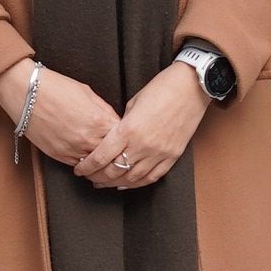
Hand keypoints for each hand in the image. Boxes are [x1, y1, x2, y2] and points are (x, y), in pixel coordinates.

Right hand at [17, 67, 120, 172]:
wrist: (27, 93)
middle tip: (118, 153)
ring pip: (96, 166)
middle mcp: (88, 138)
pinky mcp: (59, 155)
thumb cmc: (56, 88)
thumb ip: (105, 111)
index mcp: (99, 120)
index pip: (123, 138)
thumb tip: (115, 122)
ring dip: (100, 163)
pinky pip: (78, 166)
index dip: (125, 139)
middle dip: (116, 154)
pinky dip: (84, 164)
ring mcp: (73, 149)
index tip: (125, 139)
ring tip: (103, 159)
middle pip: (112, 156)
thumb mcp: (88, 93)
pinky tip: (87, 159)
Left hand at [80, 63, 205, 189]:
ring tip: (104, 183)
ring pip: (132, 179)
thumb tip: (112, 138)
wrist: (191, 86)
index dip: (87, 166)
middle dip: (97, 177)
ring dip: (115, 183)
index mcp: (129, 129)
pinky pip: (152, 177)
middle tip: (88, 177)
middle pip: (114, 171)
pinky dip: (137, 183)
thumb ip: (121, 125)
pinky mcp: (172, 156)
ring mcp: (159, 153)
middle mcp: (143, 145)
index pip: (101, 157)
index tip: (79, 169)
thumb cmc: (161, 88)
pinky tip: (126, 184)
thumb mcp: (133, 104)